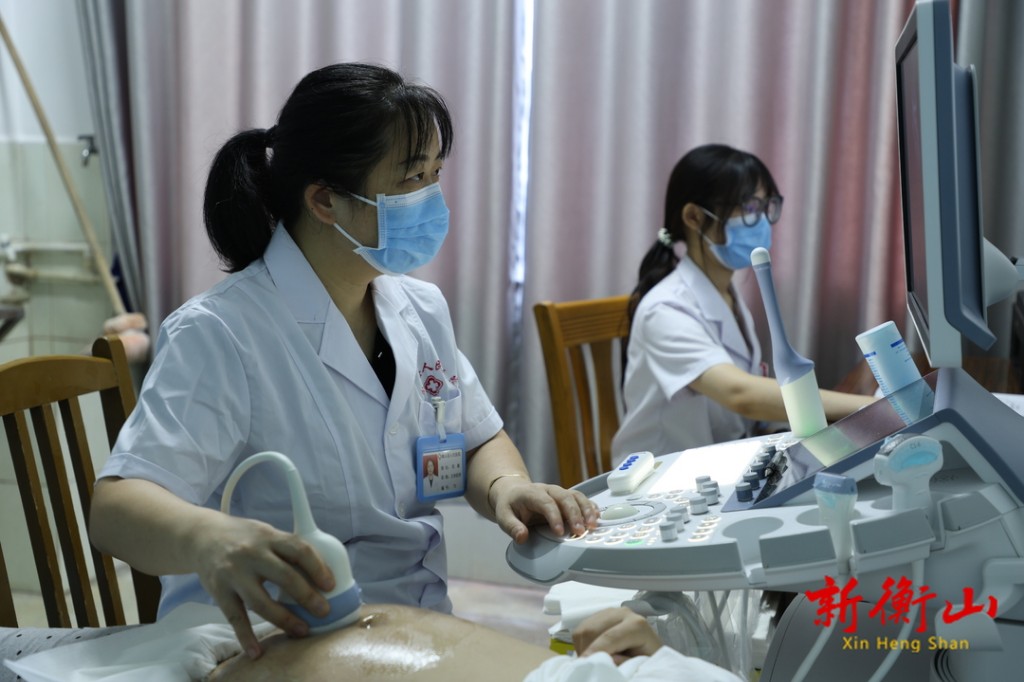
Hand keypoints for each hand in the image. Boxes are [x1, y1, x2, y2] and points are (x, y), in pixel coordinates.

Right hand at [192, 513, 335, 658]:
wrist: (202, 536)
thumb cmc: (243, 537)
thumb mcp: (266, 533)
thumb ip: (288, 549)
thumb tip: (321, 571)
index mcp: (269, 537)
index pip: (299, 550)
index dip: (318, 567)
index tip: (330, 585)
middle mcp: (252, 554)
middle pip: (284, 577)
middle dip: (307, 597)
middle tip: (323, 611)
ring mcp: (234, 574)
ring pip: (261, 602)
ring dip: (284, 619)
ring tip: (302, 630)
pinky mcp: (219, 591)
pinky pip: (235, 617)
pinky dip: (245, 636)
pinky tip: (256, 651)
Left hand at [490, 478, 598, 543]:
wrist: (514, 492)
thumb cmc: (511, 505)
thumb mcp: (503, 516)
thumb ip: (512, 527)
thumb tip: (522, 537)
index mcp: (532, 493)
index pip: (546, 503)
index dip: (554, 517)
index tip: (559, 532)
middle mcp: (548, 490)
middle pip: (565, 498)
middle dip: (574, 514)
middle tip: (580, 531)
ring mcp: (558, 492)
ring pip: (575, 496)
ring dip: (586, 510)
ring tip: (592, 525)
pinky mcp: (566, 496)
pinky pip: (581, 498)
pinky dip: (590, 506)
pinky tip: (596, 517)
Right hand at [572, 607, 661, 663]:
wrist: (648, 648)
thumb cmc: (646, 657)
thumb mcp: (642, 663)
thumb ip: (626, 662)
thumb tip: (607, 659)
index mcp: (637, 625)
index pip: (610, 636)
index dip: (596, 650)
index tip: (585, 664)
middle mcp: (622, 613)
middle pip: (592, 629)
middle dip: (586, 650)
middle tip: (588, 667)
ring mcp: (609, 612)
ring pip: (584, 628)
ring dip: (582, 647)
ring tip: (592, 661)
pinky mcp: (599, 615)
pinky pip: (581, 628)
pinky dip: (581, 643)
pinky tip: (592, 652)